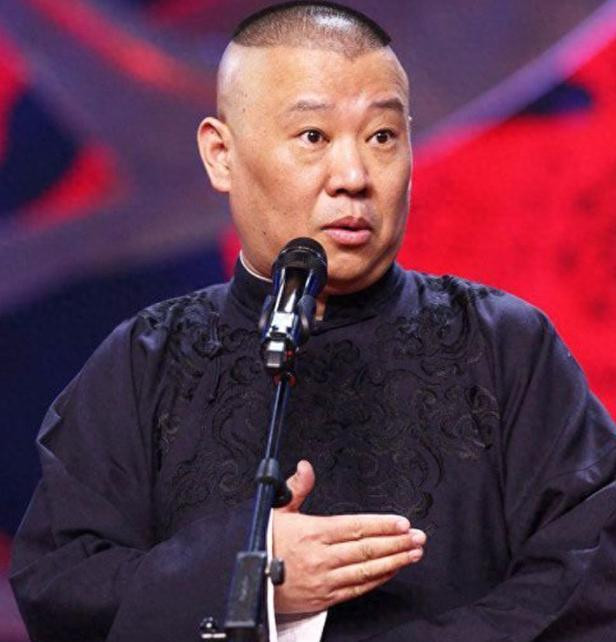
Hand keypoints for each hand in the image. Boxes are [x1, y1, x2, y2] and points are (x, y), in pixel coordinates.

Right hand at [273, 460, 426, 613]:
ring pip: (366, 571)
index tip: (402, 523)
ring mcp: (324, 580)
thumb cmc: (262, 543)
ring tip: (413, 553)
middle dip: (396, 542)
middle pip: (367, 549)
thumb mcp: (276, 510)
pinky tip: (391, 571)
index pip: (355, 527)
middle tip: (418, 537)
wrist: (246, 580)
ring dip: (393, 561)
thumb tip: (305, 467)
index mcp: (313, 532)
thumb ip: (297, 488)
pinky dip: (377, 580)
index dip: (381, 525)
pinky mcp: (324, 598)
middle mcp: (321, 557)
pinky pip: (356, 590)